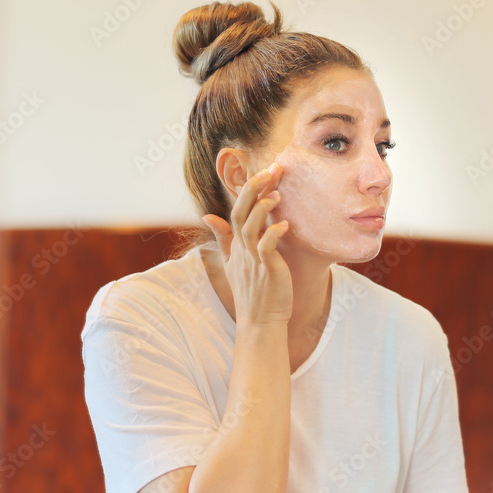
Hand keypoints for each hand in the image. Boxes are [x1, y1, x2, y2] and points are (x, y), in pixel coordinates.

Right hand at [202, 163, 292, 325]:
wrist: (260, 322)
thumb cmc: (252, 291)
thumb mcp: (232, 263)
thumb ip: (223, 238)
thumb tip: (208, 216)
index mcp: (236, 246)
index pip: (237, 210)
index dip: (249, 190)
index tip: (264, 172)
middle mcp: (242, 250)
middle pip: (241, 212)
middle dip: (253, 190)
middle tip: (269, 170)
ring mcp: (253, 260)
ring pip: (251, 227)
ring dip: (263, 209)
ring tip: (277, 195)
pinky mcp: (266, 270)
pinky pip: (266, 248)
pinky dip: (273, 234)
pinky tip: (284, 225)